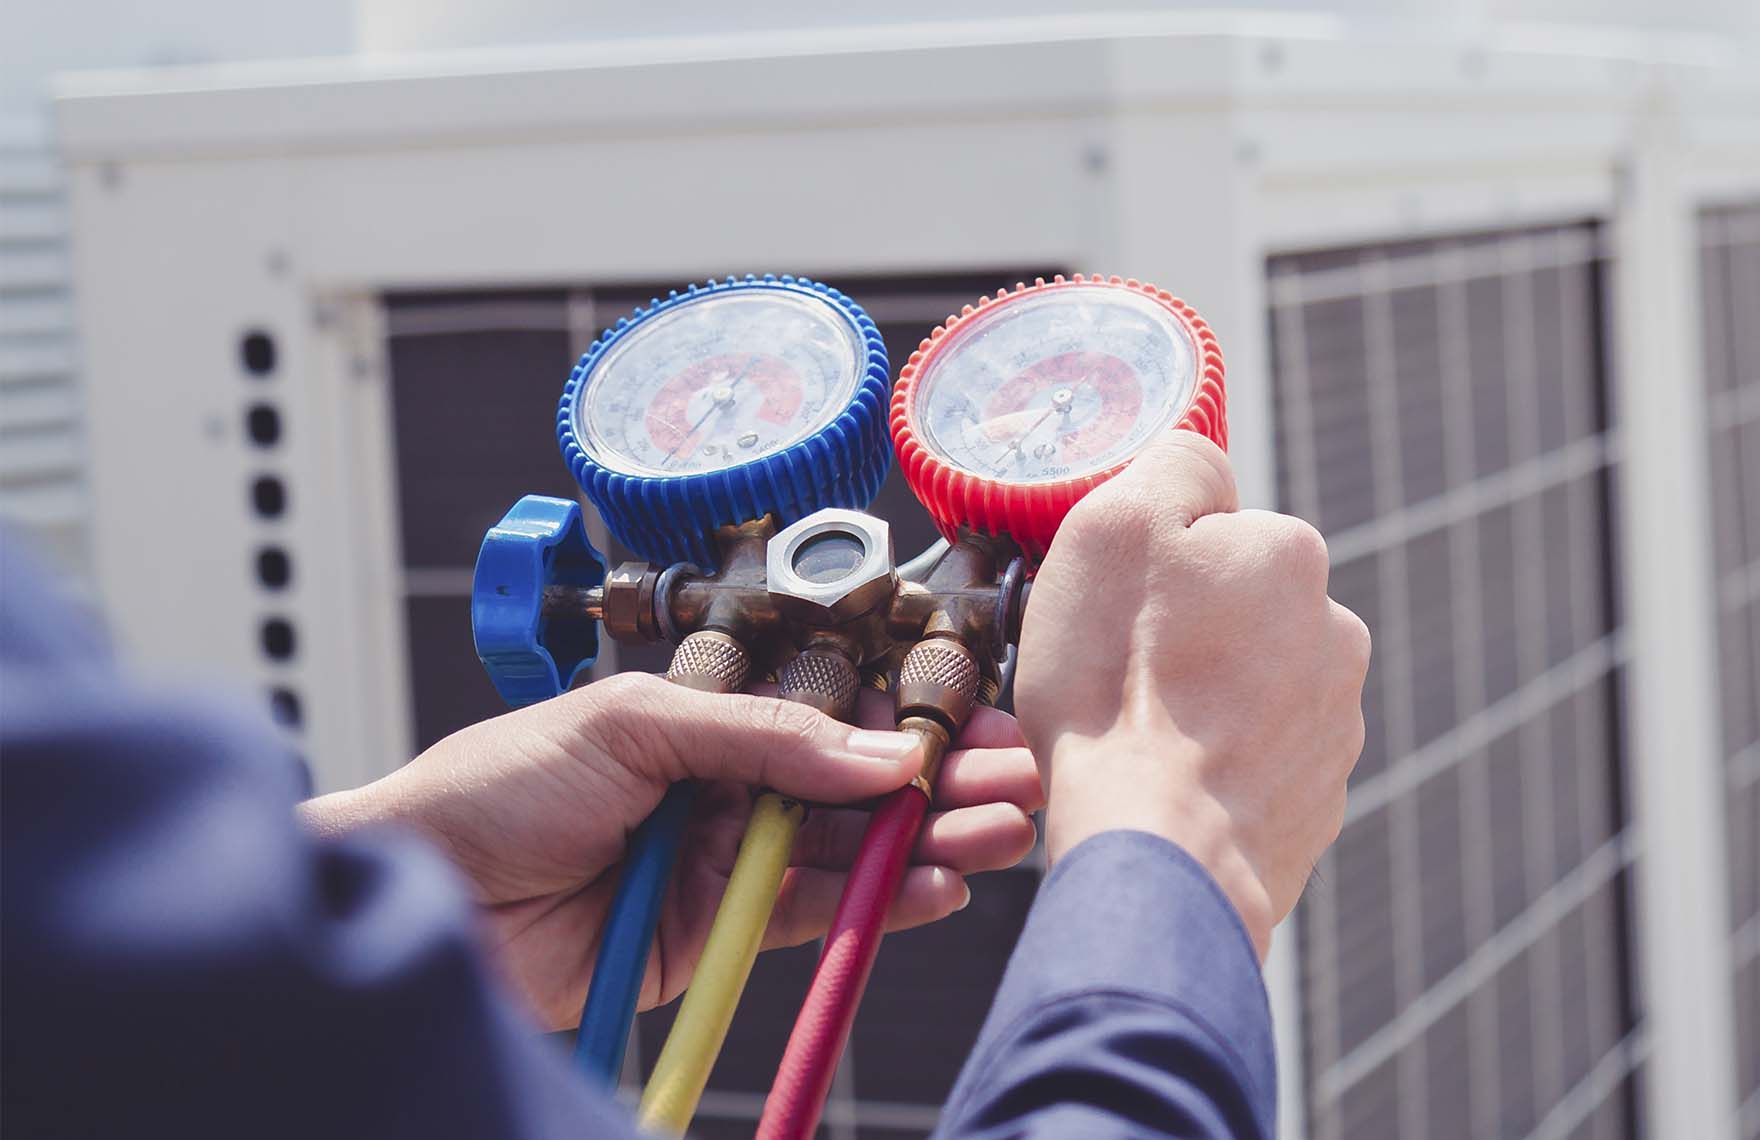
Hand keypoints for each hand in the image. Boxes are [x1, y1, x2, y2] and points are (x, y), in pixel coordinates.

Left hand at [300, 673, 1042, 1029]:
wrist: (418, 894)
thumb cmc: (491, 786)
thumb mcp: (629, 723)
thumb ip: (763, 737)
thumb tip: (874, 753)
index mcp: (705, 716)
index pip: (833, 711)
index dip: (910, 717)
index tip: (978, 720)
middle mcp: (727, 785)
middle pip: (859, 783)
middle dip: (942, 779)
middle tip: (1016, 778)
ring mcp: (728, 860)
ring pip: (854, 850)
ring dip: (931, 840)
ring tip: (999, 833)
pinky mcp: (721, 933)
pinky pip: (820, 917)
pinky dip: (884, 904)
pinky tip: (939, 885)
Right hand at [1016, 433, 1370, 958]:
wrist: (1161, 854)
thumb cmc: (1121, 690)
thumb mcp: (1113, 528)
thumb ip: (1174, 465)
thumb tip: (1206, 467)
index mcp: (1293, 556)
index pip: (1213, 530)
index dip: (1151, 565)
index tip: (1115, 610)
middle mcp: (1336, 632)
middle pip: (1236, 610)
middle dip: (1184, 634)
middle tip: (1118, 677)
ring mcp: (1335, 725)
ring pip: (1248, 688)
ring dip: (1202, 703)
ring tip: (1141, 740)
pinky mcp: (1319, 802)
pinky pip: (1255, 764)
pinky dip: (1215, 770)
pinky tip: (1170, 787)